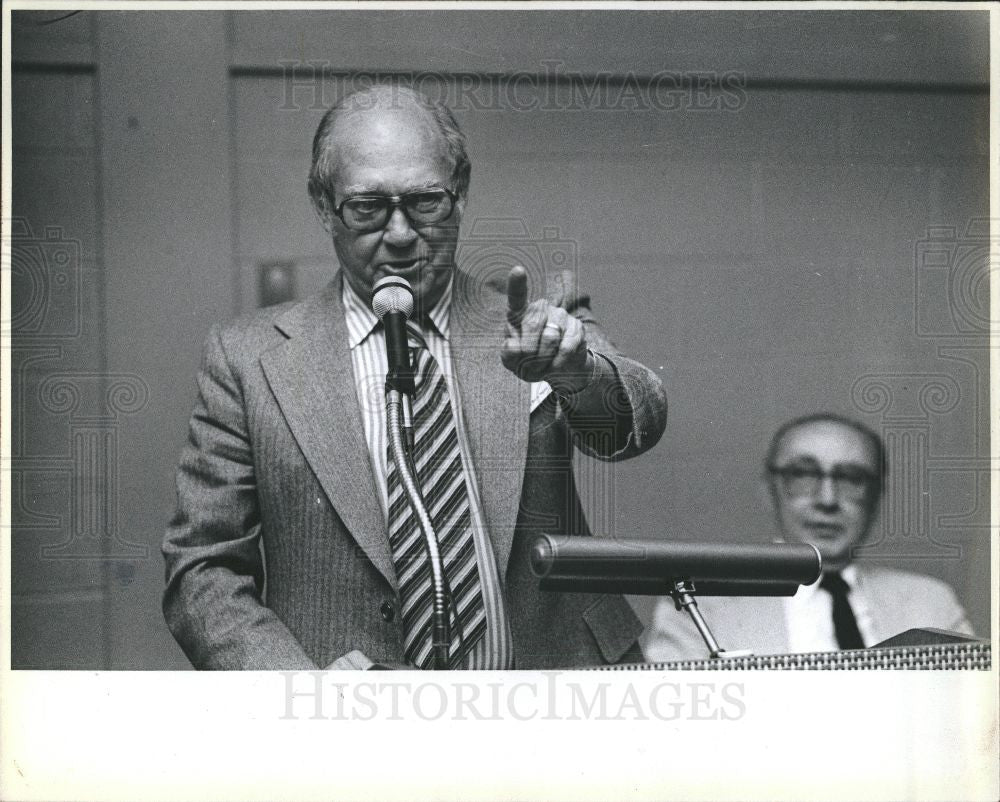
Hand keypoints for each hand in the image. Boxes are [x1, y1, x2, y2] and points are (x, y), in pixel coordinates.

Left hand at [501, 265, 593, 392]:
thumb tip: (514, 345)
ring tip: (541, 368)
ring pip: (549, 338)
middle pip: (532, 325)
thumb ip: (508, 354)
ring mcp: (561, 316)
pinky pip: (565, 348)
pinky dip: (557, 364)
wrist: (558, 369)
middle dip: (528, 352)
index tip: (518, 270)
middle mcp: (541, 309)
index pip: (517, 297)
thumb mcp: (513, 361)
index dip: (517, 284)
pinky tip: (555, 366)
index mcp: (521, 313)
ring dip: (542, 361)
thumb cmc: (530, 360)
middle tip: (529, 367)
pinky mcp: (577, 328)